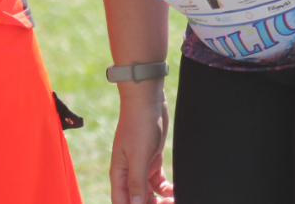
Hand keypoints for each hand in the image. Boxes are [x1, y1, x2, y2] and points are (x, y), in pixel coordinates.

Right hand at [111, 86, 173, 203]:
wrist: (147, 100)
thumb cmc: (139, 125)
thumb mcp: (138, 156)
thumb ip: (136, 182)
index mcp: (119, 175)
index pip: (122, 202)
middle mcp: (128, 174)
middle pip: (137, 200)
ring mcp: (141, 167)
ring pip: (148, 194)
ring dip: (160, 200)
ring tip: (174, 200)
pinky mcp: (152, 160)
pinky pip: (158, 183)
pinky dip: (165, 189)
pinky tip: (174, 190)